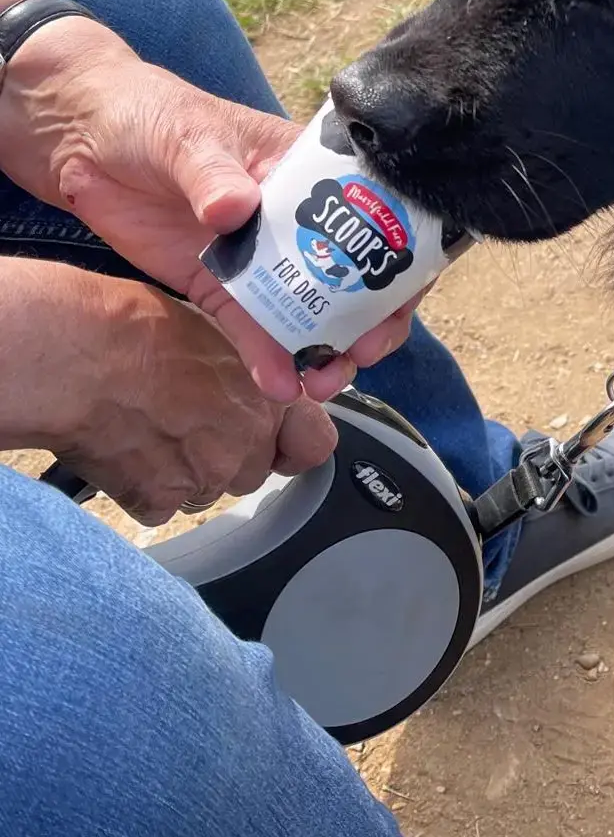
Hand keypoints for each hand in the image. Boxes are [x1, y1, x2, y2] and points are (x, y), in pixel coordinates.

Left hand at [0, 13, 424, 402]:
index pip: (378, 216)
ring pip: (312, 312)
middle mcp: (298, 220)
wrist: (78, 139)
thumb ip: (212, 175)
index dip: (401, 259)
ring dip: (324, 350)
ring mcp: (261, 257)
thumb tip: (237, 209)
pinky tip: (279, 385)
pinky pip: (254, 328)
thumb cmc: (147, 115)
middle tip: (362, 352)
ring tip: (323, 385)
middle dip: (369, 319)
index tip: (398, 297)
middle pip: (356, 276)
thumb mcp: (186, 136)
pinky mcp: (221, 286)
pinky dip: (269, 358)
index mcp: (310, 172)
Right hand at [50, 276, 337, 525]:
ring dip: (188, 472)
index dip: (296, 443)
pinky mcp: (155, 501)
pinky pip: (161, 507)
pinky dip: (146, 488)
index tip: (281, 438)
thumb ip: (250, 370)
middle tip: (192, 421)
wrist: (75, 356)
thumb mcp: (219, 331)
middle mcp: (244, 447)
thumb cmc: (139, 329)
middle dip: (230, 454)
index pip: (316, 444)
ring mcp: (202, 479)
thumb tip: (255, 381)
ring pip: (208, 490)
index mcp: (270, 402)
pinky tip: (126, 451)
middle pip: (253, 470)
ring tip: (153, 429)